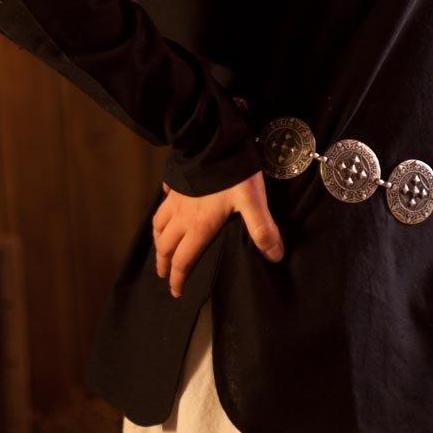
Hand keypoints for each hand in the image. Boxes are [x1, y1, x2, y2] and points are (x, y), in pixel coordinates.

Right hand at [152, 169, 283, 298]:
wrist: (213, 140)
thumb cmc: (234, 173)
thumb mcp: (253, 202)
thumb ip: (262, 229)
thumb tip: (275, 256)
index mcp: (199, 226)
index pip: (183, 260)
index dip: (178, 279)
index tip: (175, 292)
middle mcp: (182, 215)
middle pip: (166, 246)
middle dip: (163, 264)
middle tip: (163, 275)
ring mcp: (176, 197)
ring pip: (158, 224)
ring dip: (157, 240)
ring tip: (159, 248)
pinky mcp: (175, 182)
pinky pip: (163, 200)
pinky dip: (162, 210)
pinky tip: (166, 207)